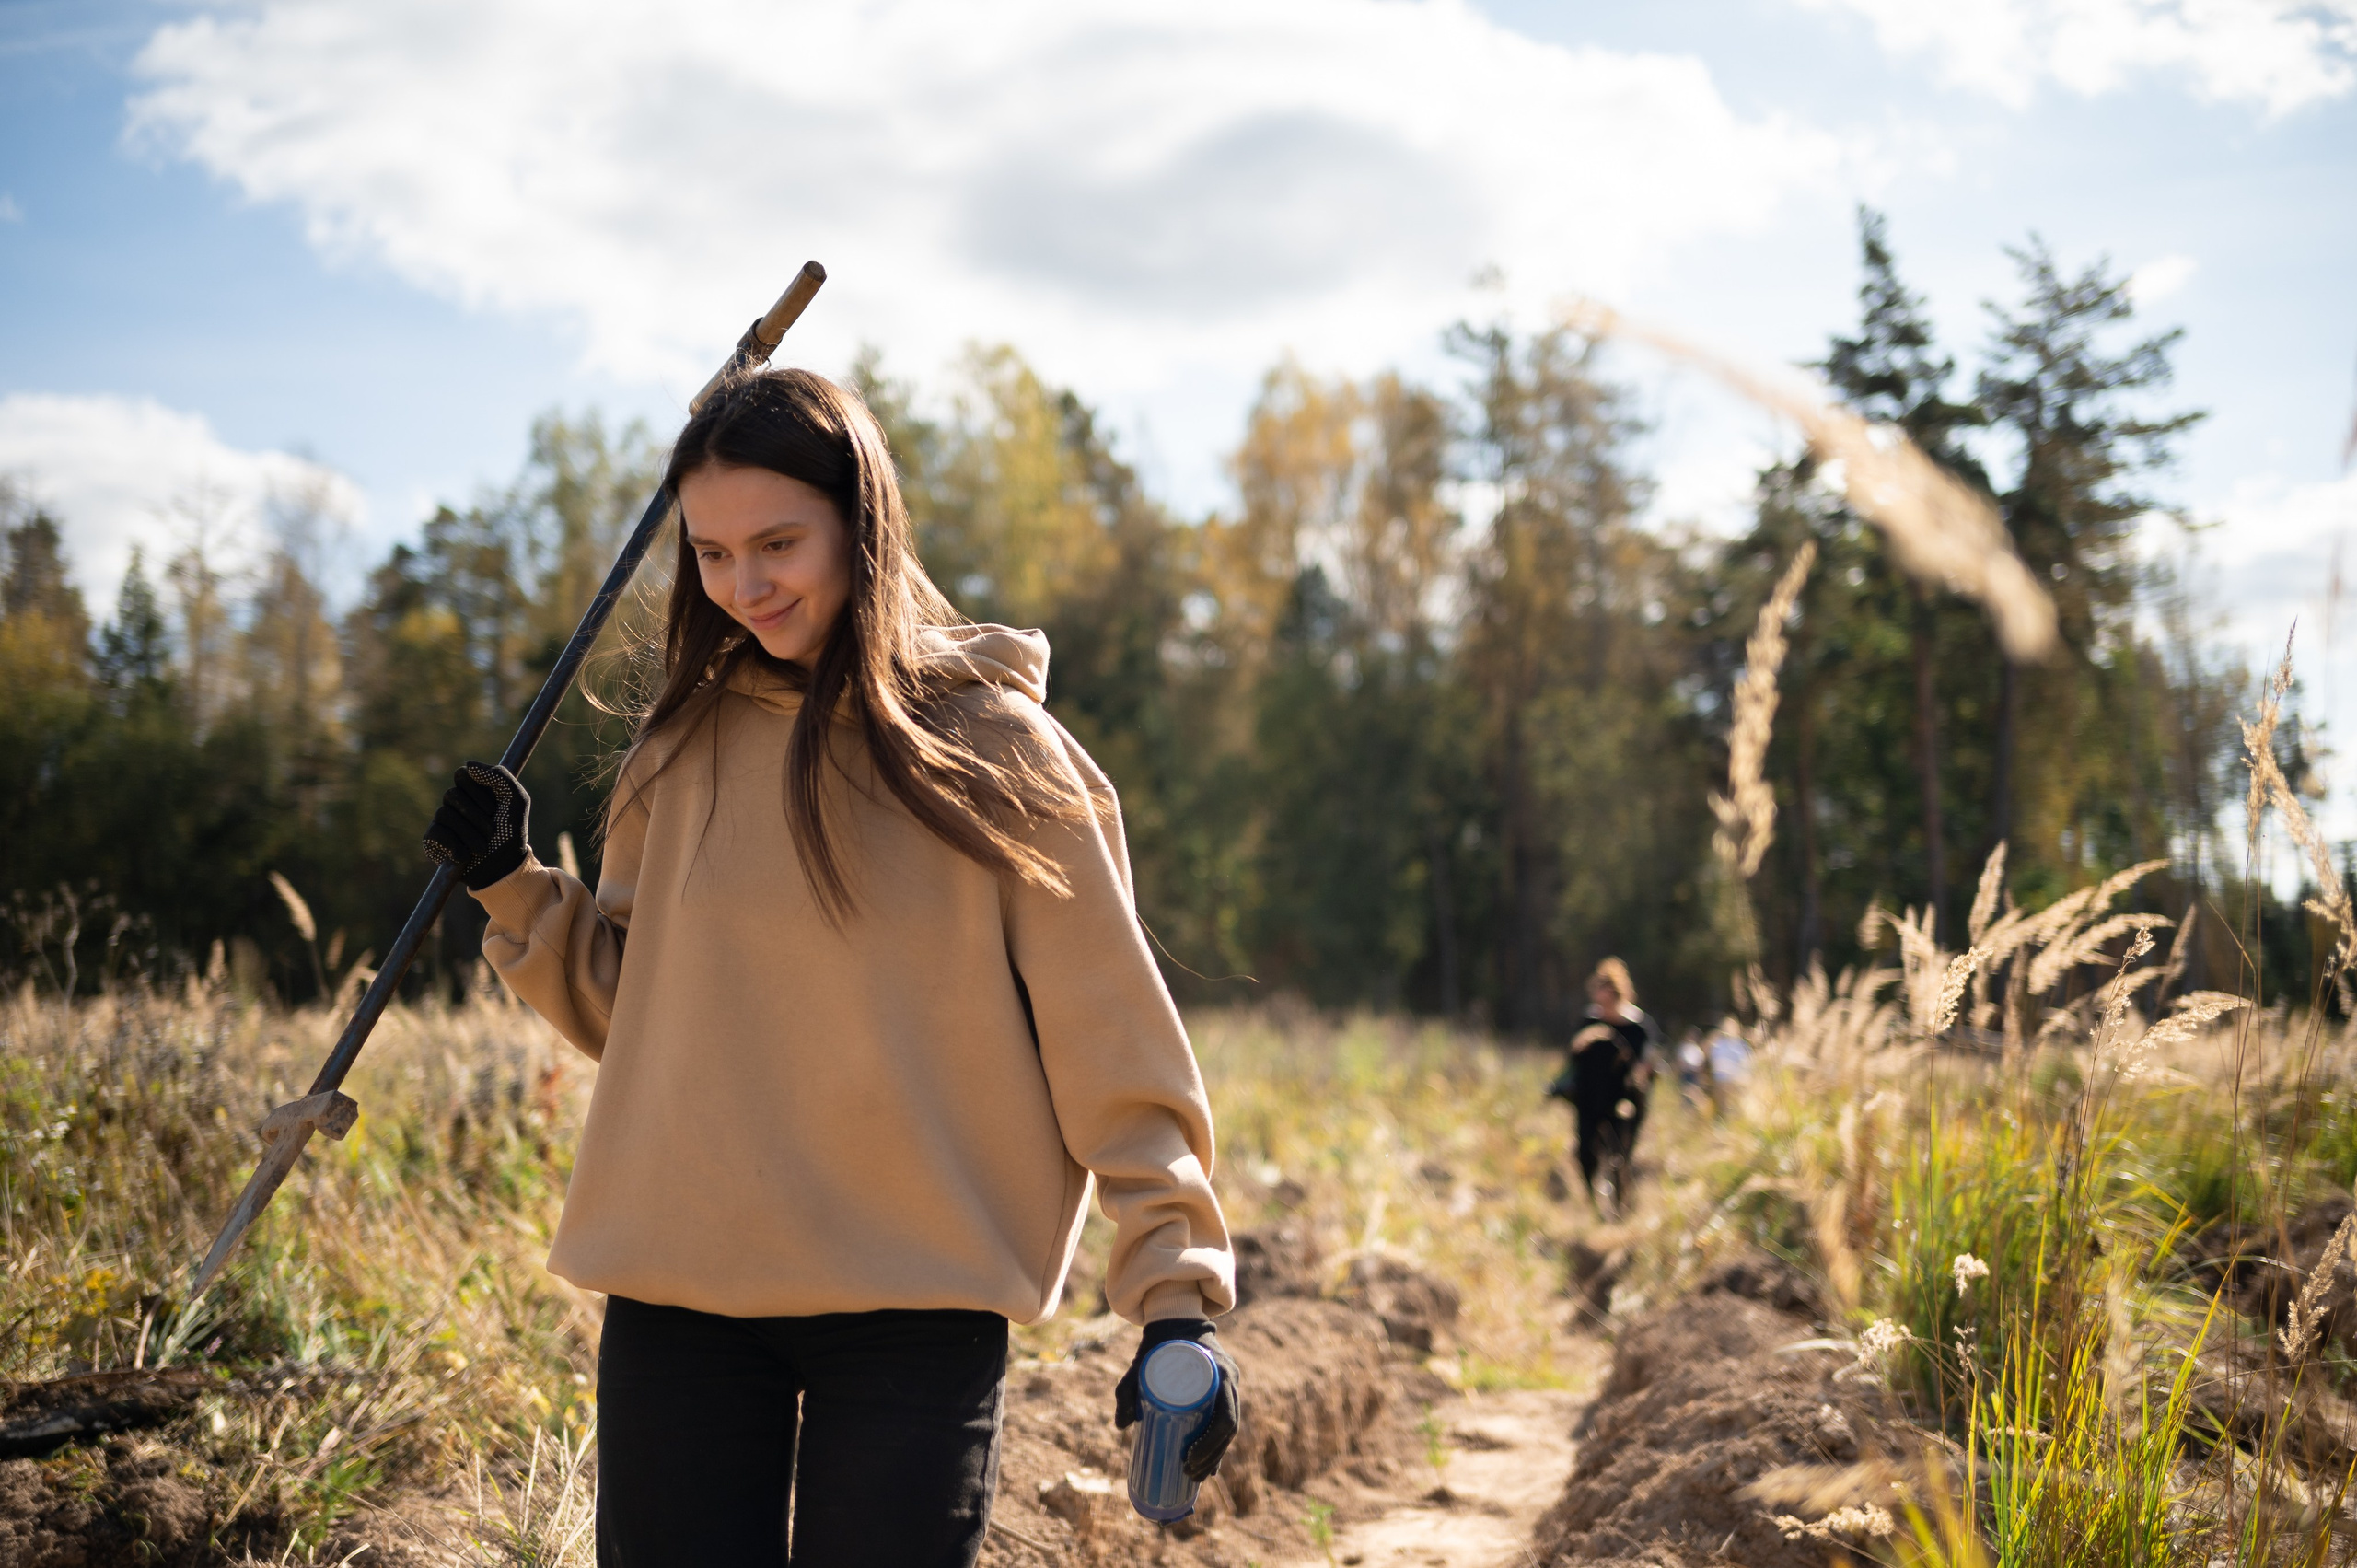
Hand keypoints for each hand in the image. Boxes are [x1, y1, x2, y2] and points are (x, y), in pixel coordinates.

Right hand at [422, 762, 531, 890]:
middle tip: (492, 831)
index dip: (477, 791)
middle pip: (452, 794)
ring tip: (483, 848)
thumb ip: (500, 776)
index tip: (494, 807)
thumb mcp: (516, 800)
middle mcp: (454, 803)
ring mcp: (442, 820)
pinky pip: (436, 833)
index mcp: (472, 789)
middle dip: (477, 816)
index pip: (461, 774)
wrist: (503, 867)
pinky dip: (455, 846)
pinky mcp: (433, 839)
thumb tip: (468, 765)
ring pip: (444, 814)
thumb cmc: (511, 832)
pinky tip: (465, 856)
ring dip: (470, 835)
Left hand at [1114, 1318, 1241, 1482]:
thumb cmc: (1159, 1342)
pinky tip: (1209, 1465)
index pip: (1226, 1419)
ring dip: (1216, 1455)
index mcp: (1220, 1374)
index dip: (1211, 1447)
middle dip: (1212, 1458)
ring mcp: (1231, 1384)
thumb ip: (1127, 1389)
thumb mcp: (1141, 1363)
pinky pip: (1227, 1419)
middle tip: (1189, 1475)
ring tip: (1195, 1476)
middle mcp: (1231, 1380)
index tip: (1188, 1461)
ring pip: (1230, 1428)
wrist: (1177, 1317)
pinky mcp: (1224, 1388)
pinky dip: (1219, 1444)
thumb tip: (1121, 1426)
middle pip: (1229, 1429)